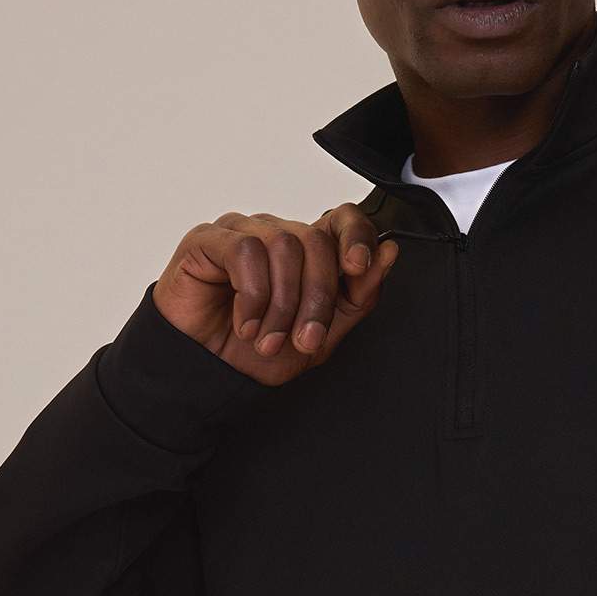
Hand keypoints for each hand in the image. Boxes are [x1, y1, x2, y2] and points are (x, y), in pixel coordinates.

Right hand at [152, 205, 398, 384]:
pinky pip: (245, 250)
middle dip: (316, 299)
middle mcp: (277, 235)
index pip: (343, 220)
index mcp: (306, 253)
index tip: (359, 268)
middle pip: (316, 242)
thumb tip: (389, 252)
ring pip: (283, 245)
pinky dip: (252, 296)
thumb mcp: (321, 335)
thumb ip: (357, 297)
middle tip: (303, 340)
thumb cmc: (255, 354)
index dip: (357, 236)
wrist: (207, 375)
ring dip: (281, 305)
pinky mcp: (209, 239)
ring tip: (267, 340)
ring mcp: (242, 232)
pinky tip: (245, 323)